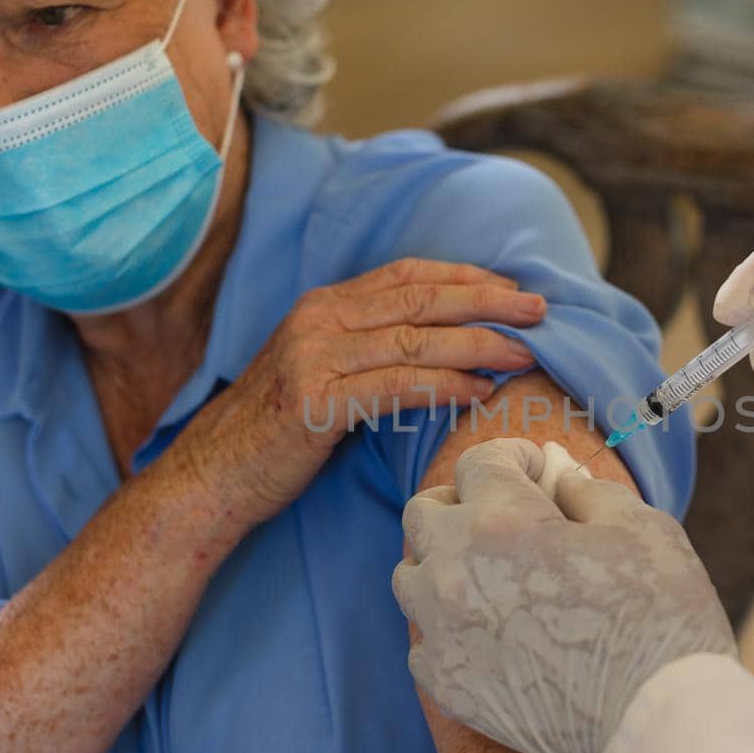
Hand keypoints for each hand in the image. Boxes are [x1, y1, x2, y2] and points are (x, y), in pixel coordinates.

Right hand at [177, 259, 542, 522]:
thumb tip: (444, 343)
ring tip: (524, 353)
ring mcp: (312, 359)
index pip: (408, 275)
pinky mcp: (313, 403)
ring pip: (415, 340)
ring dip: (478, 343)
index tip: (513, 287)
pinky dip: (445, 386)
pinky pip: (395, 387)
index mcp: (323, 305)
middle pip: (421, 299)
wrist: (213, 477)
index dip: (466, 276)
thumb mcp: (322, 370)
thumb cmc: (278, 431)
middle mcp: (318, 320)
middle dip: (488, 300)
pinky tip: (479, 392)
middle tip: (540, 309)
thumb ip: (369, 347)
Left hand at [395, 439, 735, 752]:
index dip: (514, 457)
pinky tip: (493, 634)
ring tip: (493, 577)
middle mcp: (455, 572)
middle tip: (506, 516)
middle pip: (424, 512)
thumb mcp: (644, 529)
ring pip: (410, 576)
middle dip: (464, 502)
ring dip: (445, 564)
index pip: (480, 462)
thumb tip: (557, 480)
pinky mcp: (446, 686)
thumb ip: (589, 491)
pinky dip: (449, 628)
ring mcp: (443, 633)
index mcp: (502, 523)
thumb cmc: (660, 622)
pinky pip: (422, 640)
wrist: (654, 729)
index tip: (537, 471)